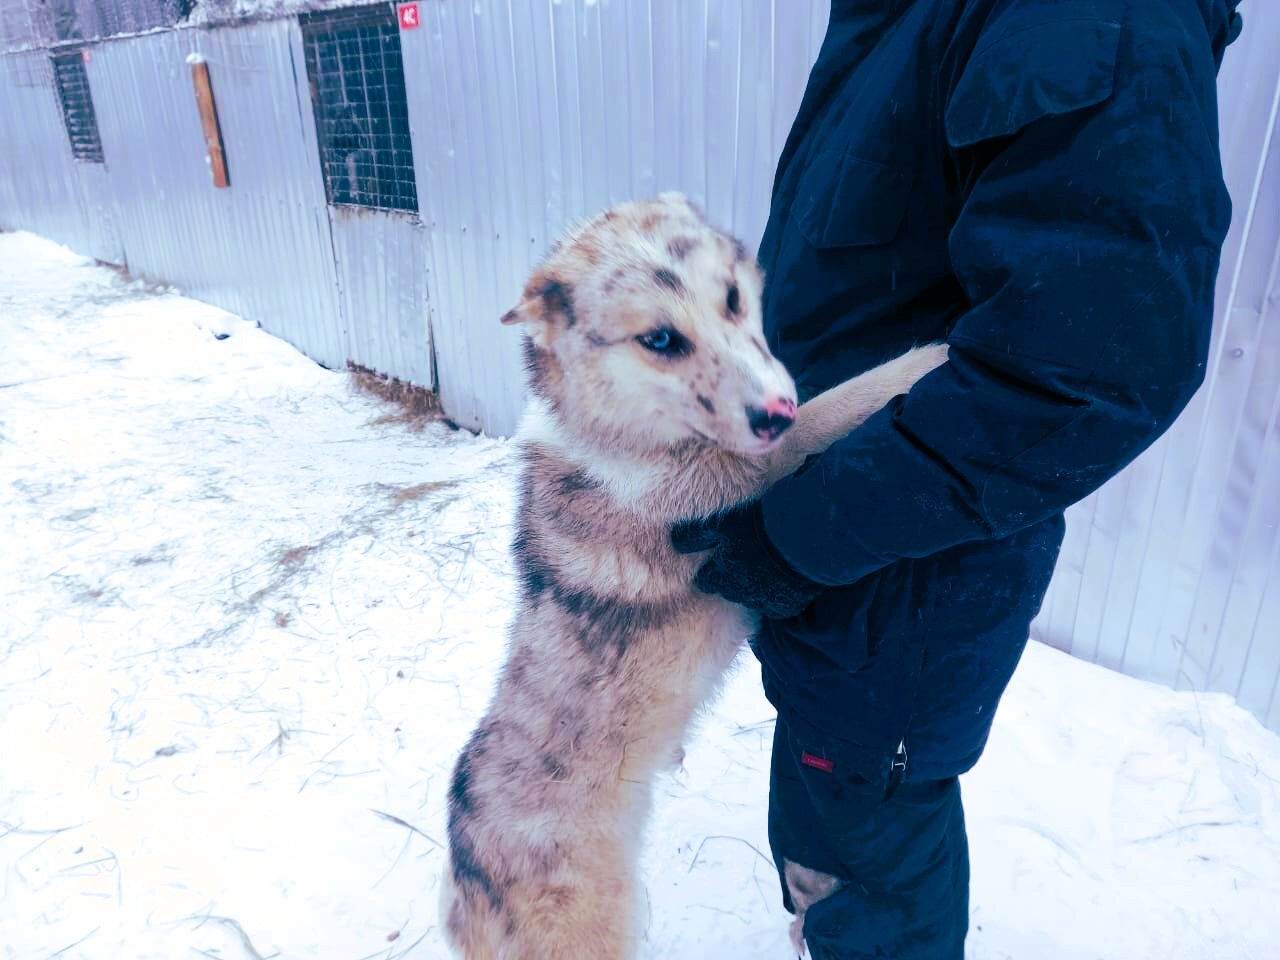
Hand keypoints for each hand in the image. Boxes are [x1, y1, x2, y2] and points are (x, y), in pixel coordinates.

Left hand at [671, 501, 822, 619]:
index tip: (716, 565)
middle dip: (733, 580)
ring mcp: (764, 602)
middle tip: (743, 563)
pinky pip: (778, 606)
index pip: (706, 581)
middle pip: (730, 591)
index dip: (710, 572)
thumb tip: (675, 544)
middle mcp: (740, 594)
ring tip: (764, 571)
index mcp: (721, 575)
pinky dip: (779, 596)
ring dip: (756, 588)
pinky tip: (784, 582)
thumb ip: (695, 536)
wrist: (803, 538)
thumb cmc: (759, 526)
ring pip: (754, 600)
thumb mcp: (722, 523)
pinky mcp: (788, 605)